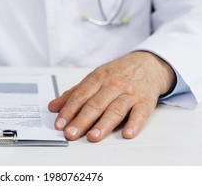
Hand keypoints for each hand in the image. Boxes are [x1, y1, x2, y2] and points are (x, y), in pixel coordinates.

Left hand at [48, 51, 175, 141]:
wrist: (148, 64)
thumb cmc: (118, 73)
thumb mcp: (95, 78)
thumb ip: (74, 93)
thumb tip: (53, 106)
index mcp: (98, 78)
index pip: (80, 96)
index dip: (68, 110)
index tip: (59, 124)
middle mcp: (113, 85)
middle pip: (95, 104)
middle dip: (82, 120)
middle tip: (71, 133)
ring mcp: (130, 93)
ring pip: (115, 110)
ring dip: (103, 124)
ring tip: (92, 136)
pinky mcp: (145, 101)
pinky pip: (140, 113)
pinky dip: (134, 123)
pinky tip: (127, 133)